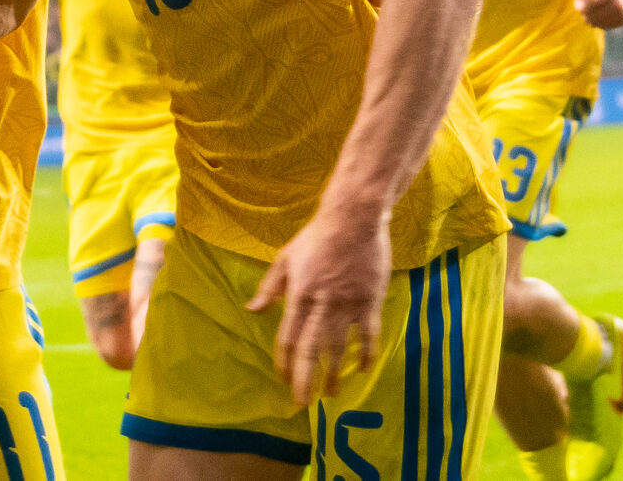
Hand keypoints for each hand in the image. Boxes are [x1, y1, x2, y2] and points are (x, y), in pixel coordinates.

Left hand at [247, 200, 389, 405]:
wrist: (352, 220)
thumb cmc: (316, 238)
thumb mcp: (285, 258)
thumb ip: (270, 287)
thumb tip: (253, 310)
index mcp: (298, 295)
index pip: (287, 337)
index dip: (284, 362)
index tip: (282, 379)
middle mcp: (321, 305)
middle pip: (310, 350)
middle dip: (305, 379)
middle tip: (303, 402)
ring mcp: (346, 306)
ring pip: (338, 348)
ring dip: (333, 373)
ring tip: (331, 393)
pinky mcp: (369, 302)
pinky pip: (368, 335)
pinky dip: (366, 354)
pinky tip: (363, 369)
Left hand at [562, 0, 622, 29]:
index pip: (589, 6)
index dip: (579, 5)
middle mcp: (618, 3)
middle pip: (592, 17)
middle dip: (584, 12)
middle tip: (585, 3)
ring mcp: (622, 12)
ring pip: (599, 24)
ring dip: (591, 18)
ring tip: (592, 7)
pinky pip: (606, 27)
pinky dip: (599, 22)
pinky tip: (599, 12)